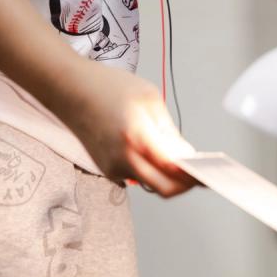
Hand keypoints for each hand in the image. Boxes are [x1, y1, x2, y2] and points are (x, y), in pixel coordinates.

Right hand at [51, 58, 196, 196]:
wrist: (68, 88)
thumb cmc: (106, 87)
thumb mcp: (150, 100)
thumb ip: (170, 133)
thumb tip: (187, 157)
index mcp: (137, 136)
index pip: (174, 169)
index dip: (195, 175)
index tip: (209, 175)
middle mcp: (123, 157)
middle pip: (165, 189)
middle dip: (185, 185)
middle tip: (198, 174)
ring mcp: (112, 167)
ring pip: (152, 185)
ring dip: (169, 179)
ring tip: (181, 164)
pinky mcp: (107, 169)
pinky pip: (138, 178)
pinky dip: (152, 172)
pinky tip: (160, 159)